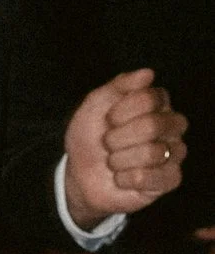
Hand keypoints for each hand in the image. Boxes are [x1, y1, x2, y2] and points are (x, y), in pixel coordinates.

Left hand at [64, 68, 185, 225]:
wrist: (79, 173)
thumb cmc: (91, 136)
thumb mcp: (95, 104)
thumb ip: (120, 85)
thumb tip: (148, 73)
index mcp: (158, 103)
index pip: (149, 99)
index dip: (120, 111)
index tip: (108, 119)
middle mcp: (172, 126)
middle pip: (152, 126)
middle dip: (118, 137)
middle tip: (108, 143)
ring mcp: (174, 153)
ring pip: (151, 153)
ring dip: (119, 159)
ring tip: (114, 161)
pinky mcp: (170, 179)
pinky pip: (149, 178)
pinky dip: (125, 179)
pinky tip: (122, 177)